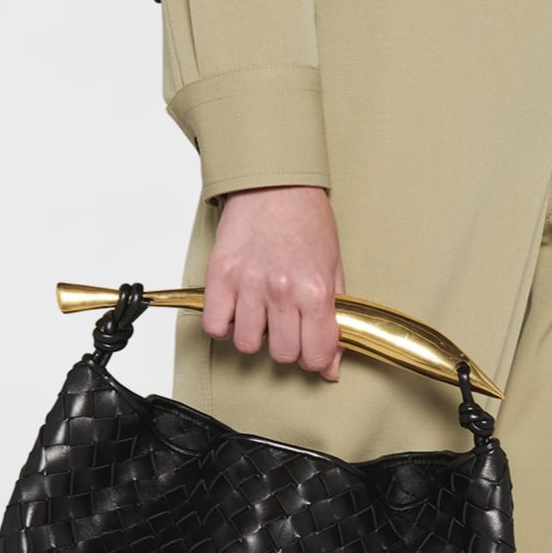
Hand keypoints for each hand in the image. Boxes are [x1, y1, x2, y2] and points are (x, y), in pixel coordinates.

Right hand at [202, 185, 344, 380]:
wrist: (274, 186)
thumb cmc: (305, 222)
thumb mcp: (333, 269)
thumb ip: (335, 320)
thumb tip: (331, 366)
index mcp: (315, 291)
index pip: (316, 356)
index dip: (315, 359)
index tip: (311, 348)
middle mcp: (282, 291)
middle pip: (282, 354)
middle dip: (287, 345)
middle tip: (287, 323)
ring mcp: (248, 285)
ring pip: (247, 344)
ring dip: (255, 335)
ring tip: (261, 312)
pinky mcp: (220, 278)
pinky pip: (216, 327)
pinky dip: (225, 324)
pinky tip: (238, 309)